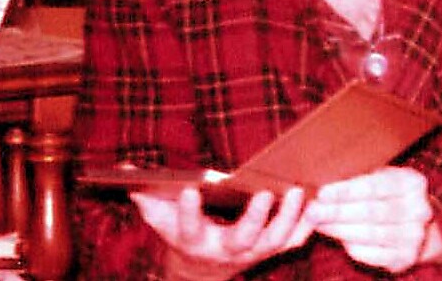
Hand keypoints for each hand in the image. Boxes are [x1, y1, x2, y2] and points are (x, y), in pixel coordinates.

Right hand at [131, 185, 312, 279]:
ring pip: (273, 242)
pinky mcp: (270, 250)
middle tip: (266, 193)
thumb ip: (145, 193)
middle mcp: (224, 250)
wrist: (199, 269)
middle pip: (241, 241)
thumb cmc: (179, 230)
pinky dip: (307, 224)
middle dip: (254, 219)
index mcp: (193, 239)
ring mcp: (250, 253)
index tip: (189, 189)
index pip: (188, 227)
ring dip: (288, 220)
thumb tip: (123, 171)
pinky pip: (293, 241)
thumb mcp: (159, 215)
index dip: (187, 211)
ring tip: (298, 192)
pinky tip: (318, 203)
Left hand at [306, 167, 441, 272]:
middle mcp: (419, 210)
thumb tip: (322, 180)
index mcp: (413, 182)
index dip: (346, 191)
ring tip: (318, 223)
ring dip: (339, 229)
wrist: (413, 220)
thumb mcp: (380, 175)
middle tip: (313, 211)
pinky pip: (373, 254)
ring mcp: (415, 236)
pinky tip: (336, 237)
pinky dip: (351, 246)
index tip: (322, 193)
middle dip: (337, 212)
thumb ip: (358, 177)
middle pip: (371, 212)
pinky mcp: (406, 258)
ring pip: (370, 234)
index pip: (374, 186)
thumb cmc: (386, 191)